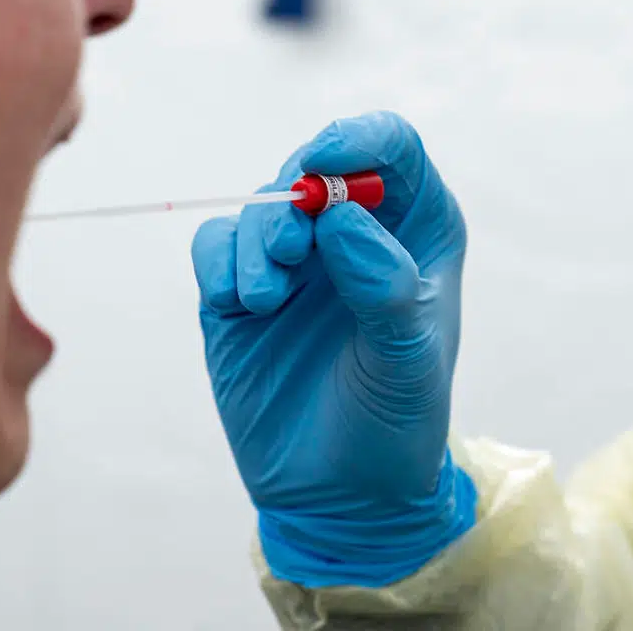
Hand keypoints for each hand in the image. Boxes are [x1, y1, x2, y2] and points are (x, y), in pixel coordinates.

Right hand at [192, 112, 475, 587]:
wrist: (343, 494)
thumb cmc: (397, 421)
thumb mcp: (408, 361)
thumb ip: (385, 287)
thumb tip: (341, 215)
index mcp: (416, 229)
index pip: (391, 146)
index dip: (358, 138)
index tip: (325, 161)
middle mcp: (355, 232)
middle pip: (315, 164)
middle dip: (294, 196)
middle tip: (287, 249)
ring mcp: (296, 260)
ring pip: (260, 205)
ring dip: (256, 240)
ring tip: (266, 299)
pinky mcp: (241, 292)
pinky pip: (216, 246)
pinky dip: (220, 264)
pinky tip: (242, 305)